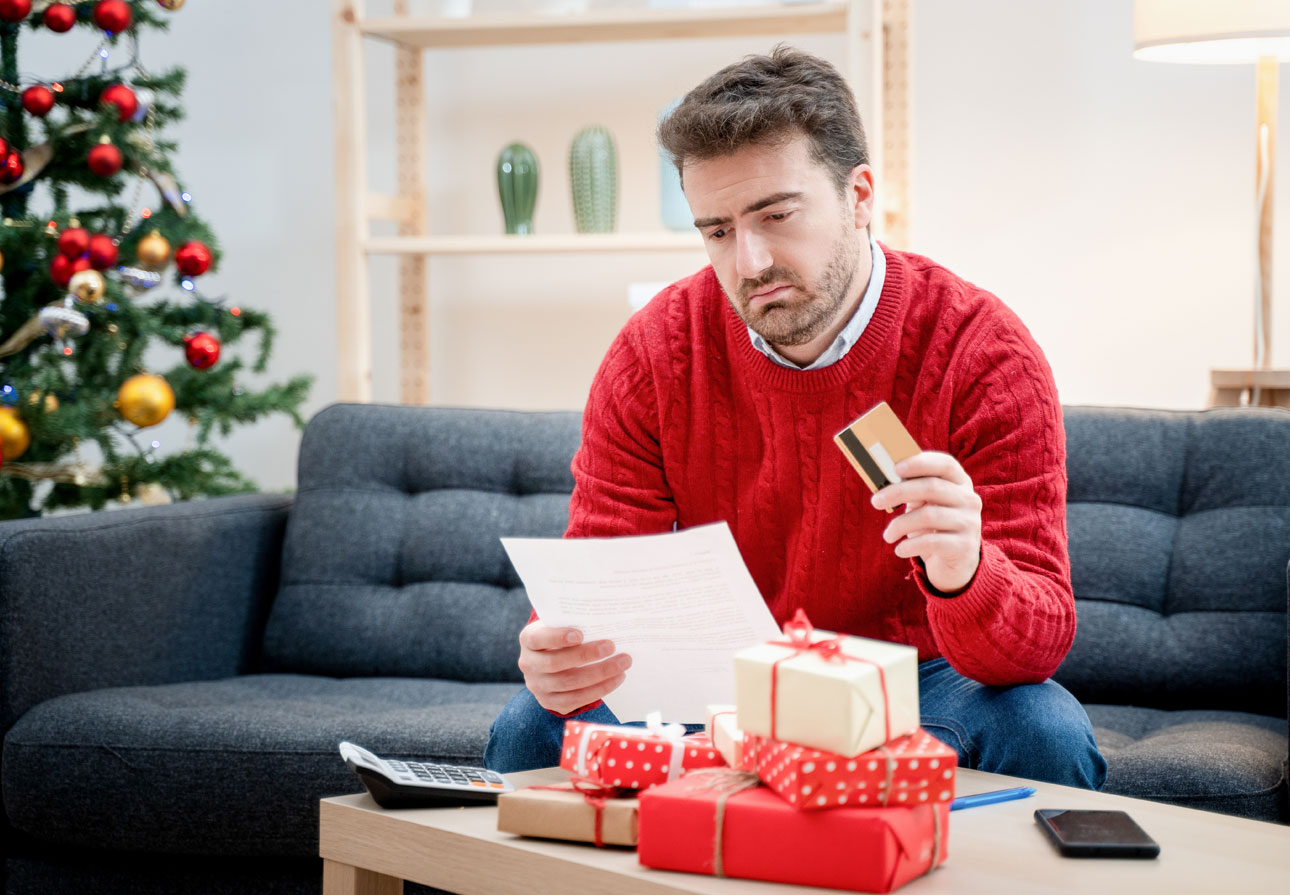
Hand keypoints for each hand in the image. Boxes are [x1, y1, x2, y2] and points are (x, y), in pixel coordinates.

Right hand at [517, 621, 632, 714]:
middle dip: (586, 655)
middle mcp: (528, 664)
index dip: (557, 637)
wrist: (552, 661)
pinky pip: (575, 700)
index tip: (580, 634)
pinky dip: (599, 689)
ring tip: (622, 664)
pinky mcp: (550, 702)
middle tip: (611, 646)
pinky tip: (616, 679)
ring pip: (569, 683)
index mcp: (528, 639)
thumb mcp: (561, 625)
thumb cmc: (562, 637)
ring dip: (599, 674)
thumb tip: (606, 620)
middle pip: (556, 663)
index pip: (537, 638)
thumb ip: (575, 622)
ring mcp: (537, 686)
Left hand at [871, 451, 981, 593]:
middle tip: (875, 501)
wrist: (955, 564)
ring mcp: (969, 522)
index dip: (920, 463)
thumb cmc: (933, 527)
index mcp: (960, 483)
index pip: (946, 464)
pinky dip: (909, 545)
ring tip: (888, 535)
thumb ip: (912, 489)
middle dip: (899, 492)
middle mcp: (969, 499)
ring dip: (900, 525)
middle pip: (932, 487)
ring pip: (928, 516)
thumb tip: (884, 479)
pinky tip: (899, 550)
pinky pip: (930, 542)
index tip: (895, 468)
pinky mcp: (964, 546)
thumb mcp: (925, 505)